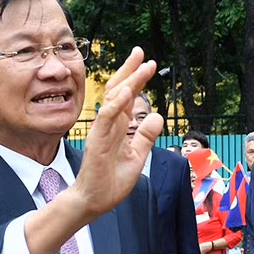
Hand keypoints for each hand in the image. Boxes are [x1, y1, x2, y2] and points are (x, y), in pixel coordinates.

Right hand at [70, 47, 163, 219]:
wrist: (95, 201)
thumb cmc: (111, 180)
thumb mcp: (137, 156)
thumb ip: (146, 136)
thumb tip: (158, 116)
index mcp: (119, 127)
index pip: (128, 97)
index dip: (137, 79)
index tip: (149, 63)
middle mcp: (110, 125)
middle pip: (120, 90)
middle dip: (131, 71)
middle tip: (142, 52)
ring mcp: (102, 131)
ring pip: (114, 100)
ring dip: (128, 82)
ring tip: (140, 67)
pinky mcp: (97, 142)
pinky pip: (105, 119)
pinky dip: (115, 105)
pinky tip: (126, 93)